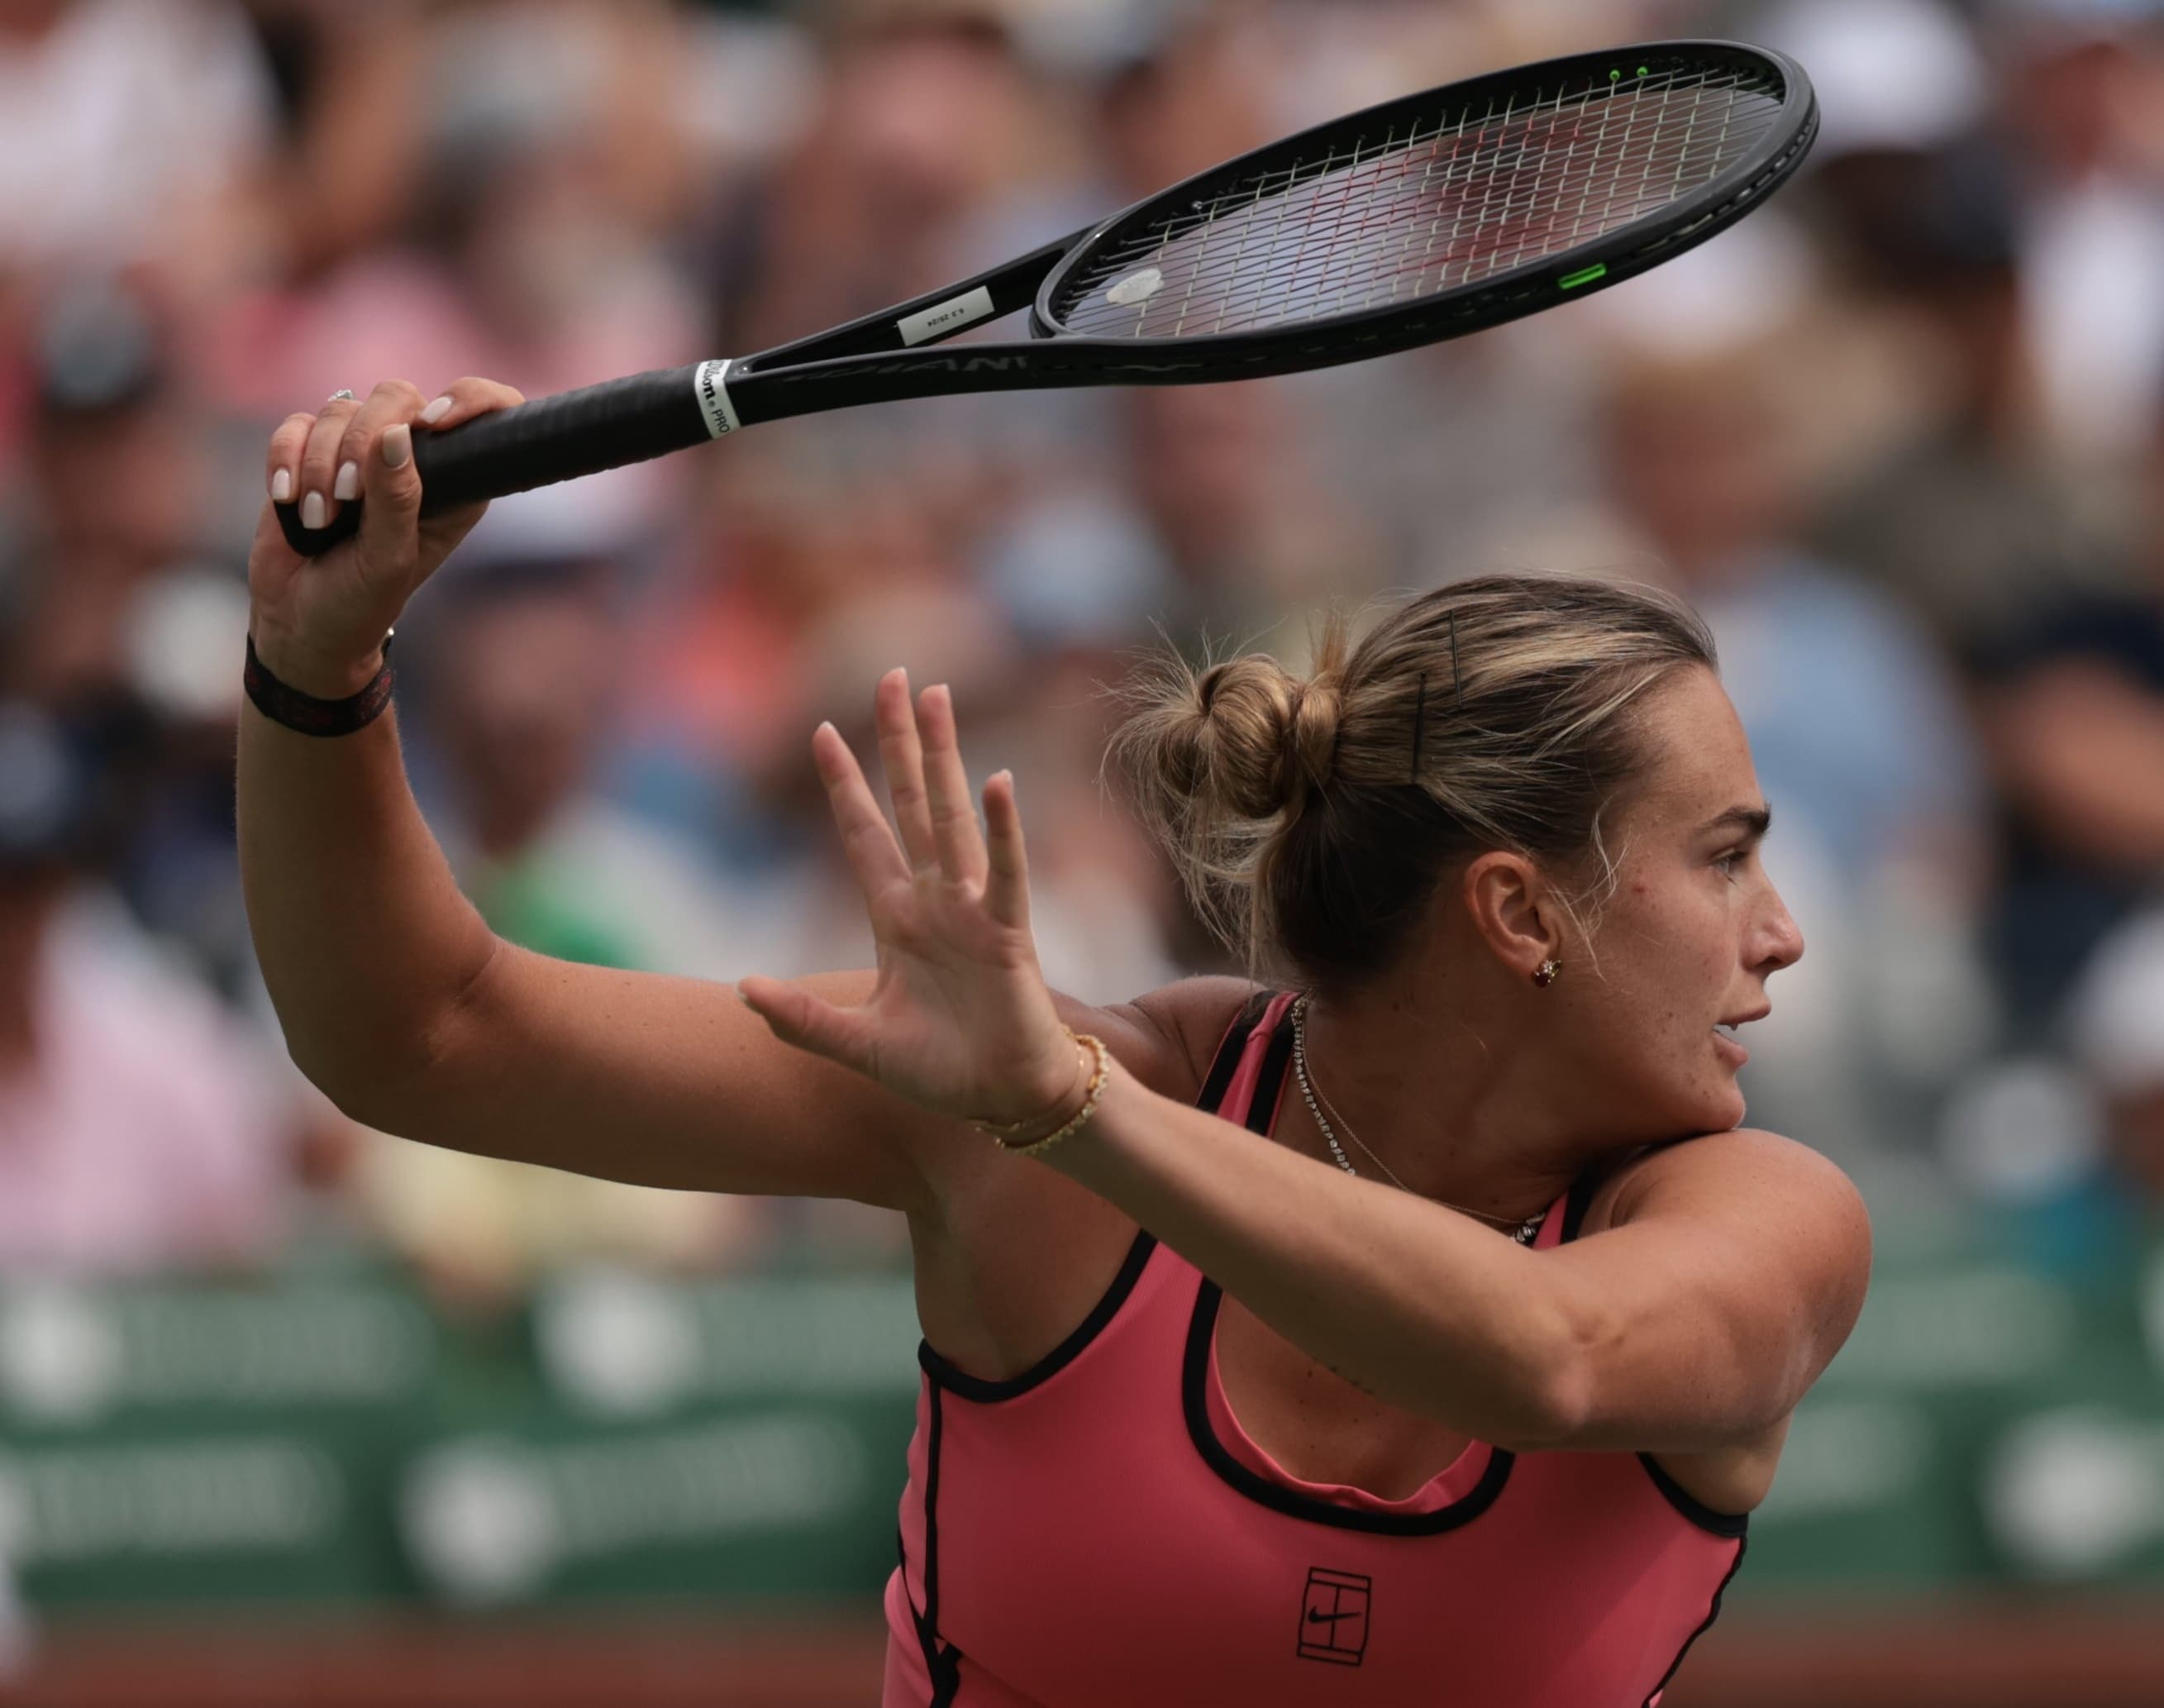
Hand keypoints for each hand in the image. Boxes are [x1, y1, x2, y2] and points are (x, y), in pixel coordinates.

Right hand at [247, 377, 524, 696]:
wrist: (300, 619)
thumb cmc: (360, 601)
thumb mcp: (387, 561)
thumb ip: (396, 500)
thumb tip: (396, 434)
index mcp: (457, 483)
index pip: (488, 414)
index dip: (470, 400)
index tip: (433, 424)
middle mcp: (414, 458)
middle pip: (396, 397)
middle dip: (361, 443)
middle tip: (346, 499)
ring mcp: (361, 452)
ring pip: (341, 410)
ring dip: (319, 466)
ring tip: (317, 521)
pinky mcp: (312, 452)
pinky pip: (297, 425)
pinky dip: (285, 458)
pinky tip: (286, 498)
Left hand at [738, 670, 1082, 1128]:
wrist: (1004, 1101)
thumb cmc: (942, 1072)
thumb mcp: (856, 1044)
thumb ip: (801, 1020)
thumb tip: (743, 990)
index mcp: (897, 919)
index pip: (865, 835)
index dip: (845, 785)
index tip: (821, 730)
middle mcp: (935, 901)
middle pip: (910, 803)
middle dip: (899, 741)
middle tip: (894, 676)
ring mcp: (972, 912)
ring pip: (950, 818)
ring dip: (942, 757)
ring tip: (934, 696)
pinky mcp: (1008, 935)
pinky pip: (1005, 874)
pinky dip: (1002, 831)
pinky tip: (998, 783)